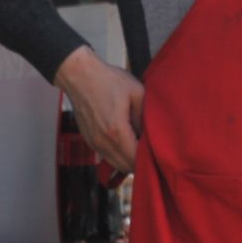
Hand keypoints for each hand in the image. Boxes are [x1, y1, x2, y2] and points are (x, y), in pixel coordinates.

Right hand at [53, 48, 143, 172]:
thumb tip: (151, 135)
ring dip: (129, 159)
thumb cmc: (109, 81)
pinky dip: (118, 154)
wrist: (80, 76)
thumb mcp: (137, 93)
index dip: (149, 159)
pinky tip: (128, 142)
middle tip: (154, 151)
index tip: (160, 153)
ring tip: (141, 146)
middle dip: (140, 162)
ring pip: (115, 163)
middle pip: (125, 166)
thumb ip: (145, 117)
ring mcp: (93, 142)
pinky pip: (106, 155)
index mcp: (116, 130)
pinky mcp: (88, 139)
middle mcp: (102, 141)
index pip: (134, 159)